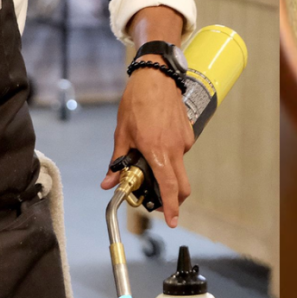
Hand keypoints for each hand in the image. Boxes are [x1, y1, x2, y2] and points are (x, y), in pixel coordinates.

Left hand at [101, 59, 194, 227]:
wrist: (156, 76)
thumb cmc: (137, 101)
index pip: (168, 186)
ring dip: (168, 171)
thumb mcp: (122, 133)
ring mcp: (184, 140)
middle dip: (174, 199)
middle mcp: (175, 148)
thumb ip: (117, 162)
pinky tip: (157, 141)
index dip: (171, 207)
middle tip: (161, 202)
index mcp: (157, 150)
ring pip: (179, 167)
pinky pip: (181, 152)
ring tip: (149, 157)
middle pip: (181, 185)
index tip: (172, 221)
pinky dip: (170, 155)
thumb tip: (108, 183)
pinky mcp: (188, 133)